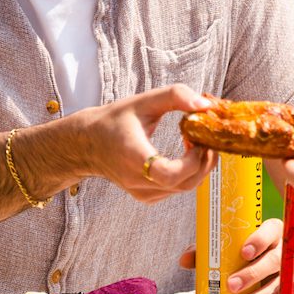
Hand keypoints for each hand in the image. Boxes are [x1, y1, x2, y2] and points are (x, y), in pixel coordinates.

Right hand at [73, 84, 213, 203]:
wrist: (88, 143)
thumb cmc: (116, 120)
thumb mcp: (144, 100)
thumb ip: (176, 96)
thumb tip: (205, 106)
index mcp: (133, 155)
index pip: (167, 174)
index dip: (192, 160)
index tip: (195, 139)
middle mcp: (137, 179)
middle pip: (185, 182)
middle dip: (204, 159)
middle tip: (203, 136)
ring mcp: (142, 192)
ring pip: (186, 188)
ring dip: (199, 166)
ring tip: (193, 142)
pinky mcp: (146, 197)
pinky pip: (178, 189)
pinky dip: (189, 173)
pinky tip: (184, 155)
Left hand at [177, 217, 284, 293]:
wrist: (270, 264)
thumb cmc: (247, 253)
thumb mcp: (230, 247)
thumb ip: (207, 251)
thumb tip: (185, 260)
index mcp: (273, 233)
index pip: (270, 232)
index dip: (259, 241)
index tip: (244, 252)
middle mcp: (285, 252)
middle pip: (274, 262)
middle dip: (253, 275)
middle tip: (232, 286)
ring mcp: (291, 275)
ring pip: (279, 287)